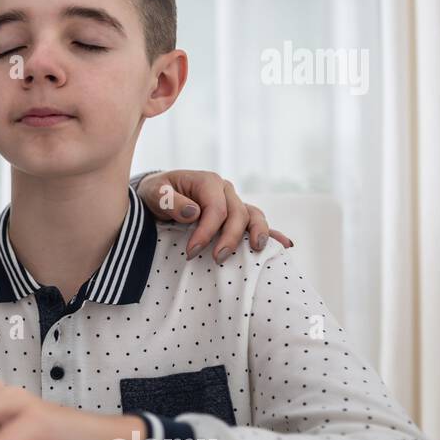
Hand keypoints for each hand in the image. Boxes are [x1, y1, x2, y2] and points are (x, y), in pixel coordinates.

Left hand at [136, 169, 294, 260]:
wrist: (158, 194)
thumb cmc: (156, 192)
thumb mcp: (154, 192)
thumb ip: (169, 200)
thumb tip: (193, 212)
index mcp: (207, 181)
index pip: (215, 208)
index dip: (206, 231)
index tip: (192, 251)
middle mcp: (225, 190)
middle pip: (237, 214)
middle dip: (229, 238)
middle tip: (217, 259)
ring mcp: (234, 202)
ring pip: (254, 216)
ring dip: (258, 233)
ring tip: (257, 250)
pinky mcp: (237, 215)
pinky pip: (257, 222)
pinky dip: (272, 233)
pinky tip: (285, 244)